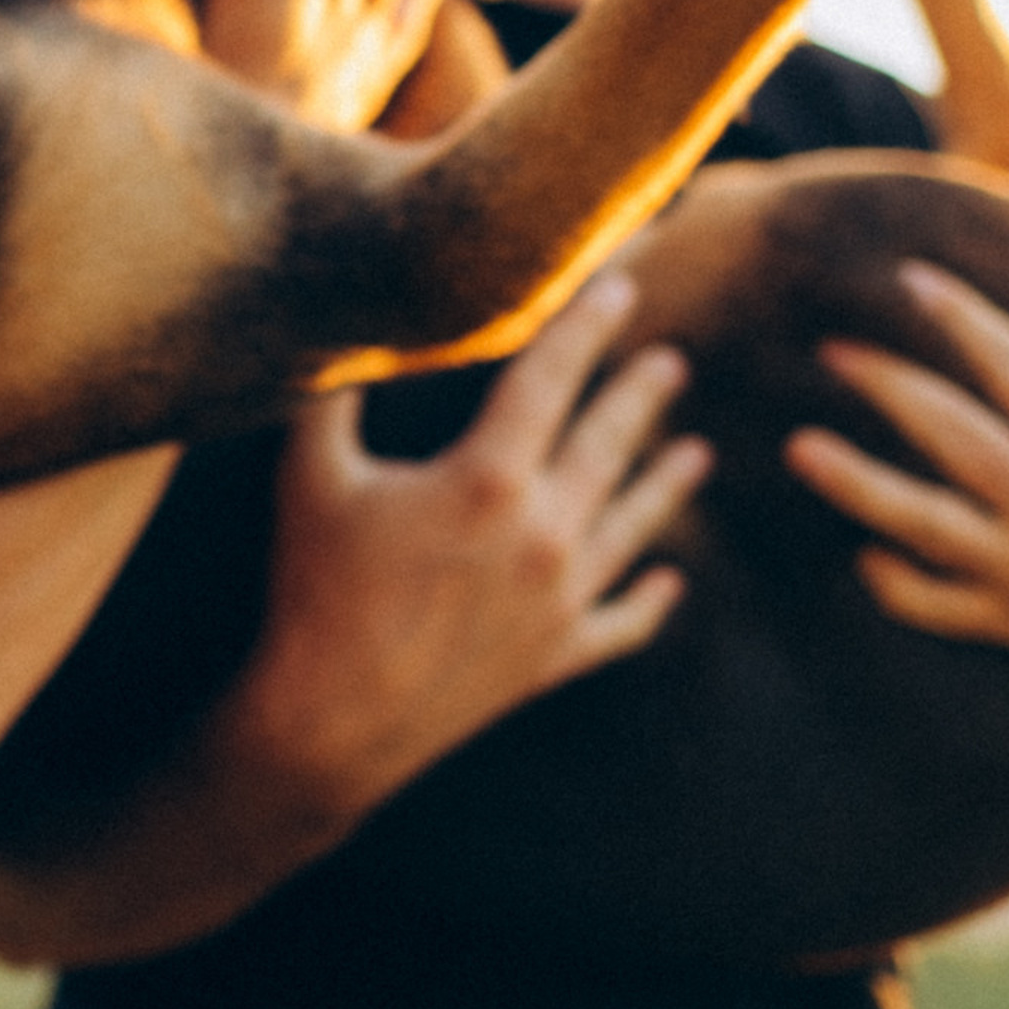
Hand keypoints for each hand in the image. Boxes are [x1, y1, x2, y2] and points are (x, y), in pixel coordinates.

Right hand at [225, 270, 710, 830]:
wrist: (332, 723)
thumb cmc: (316, 590)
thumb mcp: (311, 477)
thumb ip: (333, 397)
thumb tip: (345, 327)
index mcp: (488, 479)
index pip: (549, 379)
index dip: (584, 326)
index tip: (620, 285)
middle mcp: (544, 533)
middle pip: (608, 445)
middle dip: (640, 395)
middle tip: (670, 362)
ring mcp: (559, 600)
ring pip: (631, 527)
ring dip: (666, 486)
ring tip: (697, 453)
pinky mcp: (556, 657)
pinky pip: (620, 624)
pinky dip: (648, 603)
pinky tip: (669, 584)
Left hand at [785, 261, 1008, 745]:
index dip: (962, 318)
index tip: (910, 279)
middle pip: (953, 434)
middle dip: (886, 386)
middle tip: (832, 350)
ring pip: (923, 522)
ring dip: (856, 483)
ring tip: (799, 448)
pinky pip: (934, 605)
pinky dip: (893, 583)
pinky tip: (863, 553)